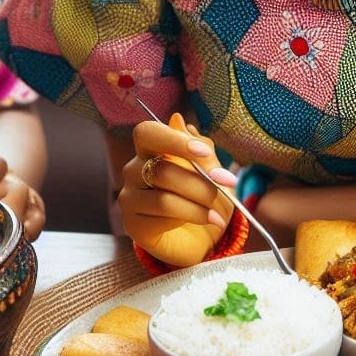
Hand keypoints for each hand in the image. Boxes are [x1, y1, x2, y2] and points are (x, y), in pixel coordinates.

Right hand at [118, 114, 237, 267]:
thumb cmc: (205, 196)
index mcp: (150, 149)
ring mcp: (129, 198)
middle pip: (162, 169)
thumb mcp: (212, 169)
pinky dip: (193, 217)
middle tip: (225, 185)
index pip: (147, 133)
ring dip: (199, 203)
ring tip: (219, 211)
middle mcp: (134, 170)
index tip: (204, 153)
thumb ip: (200, 150)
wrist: (204, 235)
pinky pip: (162, 218)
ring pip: (164, 197)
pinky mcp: (133, 225)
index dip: (174, 140)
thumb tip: (179, 120)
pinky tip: (209, 220)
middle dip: (200, 180)